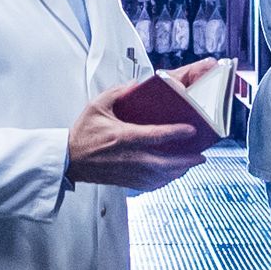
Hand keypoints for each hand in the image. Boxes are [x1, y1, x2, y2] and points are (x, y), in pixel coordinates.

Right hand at [67, 90, 213, 187]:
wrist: (69, 159)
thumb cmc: (83, 133)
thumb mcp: (97, 106)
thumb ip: (118, 92)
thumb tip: (136, 84)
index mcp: (124, 137)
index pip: (156, 136)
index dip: (176, 133)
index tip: (191, 130)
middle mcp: (130, 157)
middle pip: (165, 163)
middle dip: (186, 161)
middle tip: (201, 156)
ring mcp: (129, 172)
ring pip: (160, 177)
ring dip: (178, 172)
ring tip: (191, 165)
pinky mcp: (126, 181)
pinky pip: (151, 185)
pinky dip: (165, 181)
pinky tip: (172, 176)